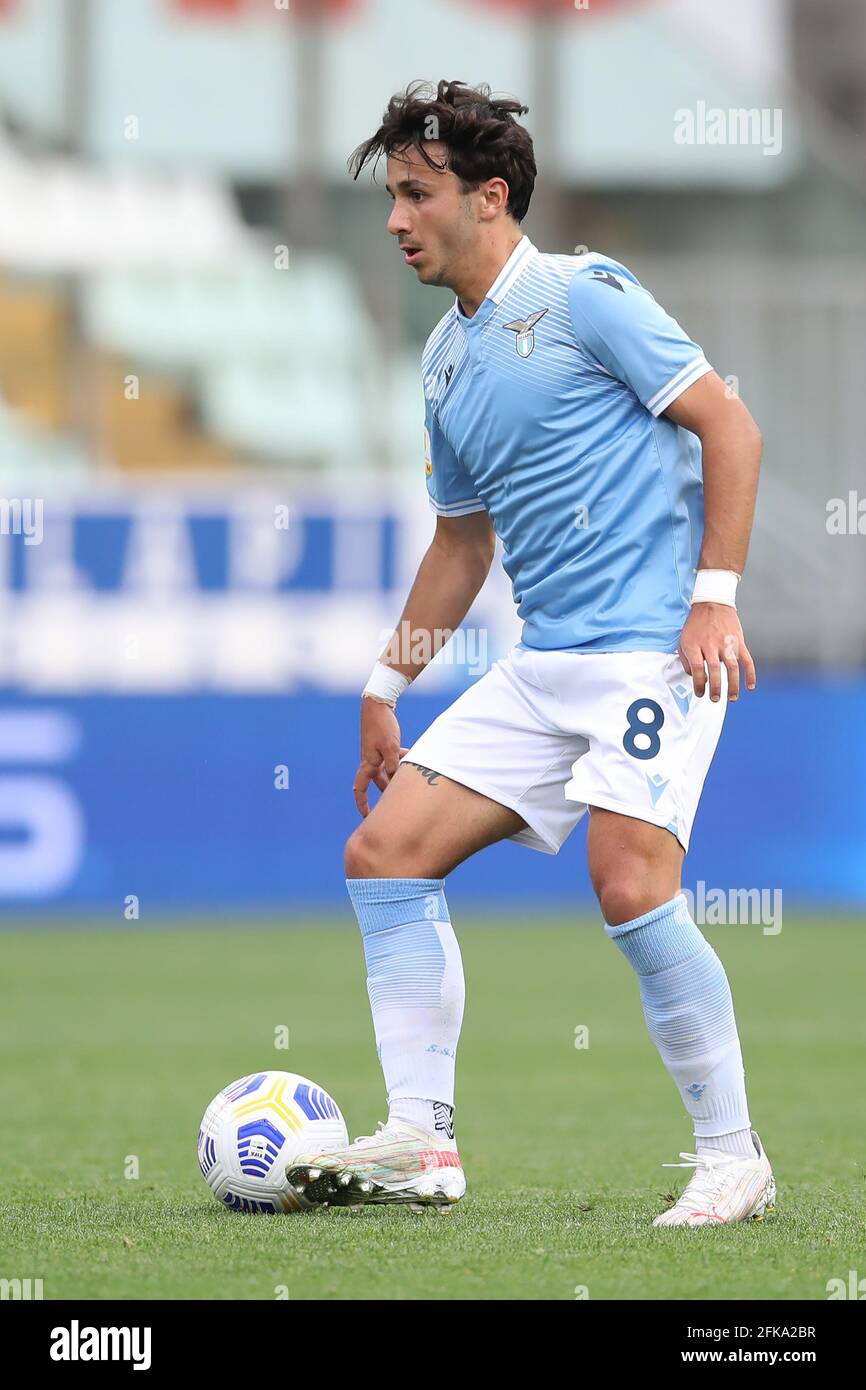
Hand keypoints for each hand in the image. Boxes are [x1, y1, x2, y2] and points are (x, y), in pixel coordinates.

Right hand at [353, 698, 408, 816]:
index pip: (360, 789)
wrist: (377, 703)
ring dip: (399, 772)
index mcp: (367, 764)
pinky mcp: (383, 745)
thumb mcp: (391, 748)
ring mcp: (377, 753)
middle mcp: (370, 760)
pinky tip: (413, 755)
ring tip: (413, 773)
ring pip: (389, 770)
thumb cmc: (382, 726)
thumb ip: (394, 766)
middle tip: (401, 802)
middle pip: (379, 782)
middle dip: (389, 791)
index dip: (362, 804)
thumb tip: (396, 779)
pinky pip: (393, 758)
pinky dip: (402, 759)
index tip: (367, 817)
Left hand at [678, 604, 755, 701]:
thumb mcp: (683, 639)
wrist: (712, 603)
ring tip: (731, 698)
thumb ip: (686, 659)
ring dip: (732, 685)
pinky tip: (750, 687)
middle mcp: (710, 644)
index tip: (700, 693)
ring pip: (732, 668)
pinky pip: (747, 660)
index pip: (696, 668)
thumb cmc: (696, 625)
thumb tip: (694, 677)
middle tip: (714, 699)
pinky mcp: (738, 642)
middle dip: (715, 688)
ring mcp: (726, 643)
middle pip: (714, 670)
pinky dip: (750, 674)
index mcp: (694, 644)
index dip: (698, 684)